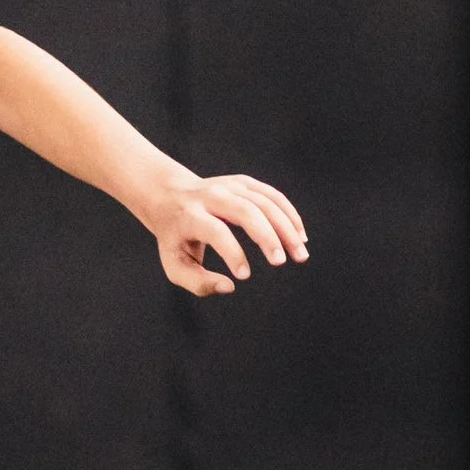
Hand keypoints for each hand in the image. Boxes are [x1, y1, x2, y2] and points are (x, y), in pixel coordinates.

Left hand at [148, 172, 308, 299]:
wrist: (169, 195)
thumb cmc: (175, 237)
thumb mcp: (174, 263)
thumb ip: (197, 282)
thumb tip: (228, 287)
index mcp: (190, 215)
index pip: (216, 231)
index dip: (232, 252)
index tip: (244, 275)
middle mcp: (211, 195)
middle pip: (245, 211)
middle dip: (266, 236)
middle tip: (281, 262)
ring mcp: (229, 185)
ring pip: (264, 202)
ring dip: (286, 228)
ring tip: (300, 254)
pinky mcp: (243, 182)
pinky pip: (272, 196)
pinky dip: (289, 215)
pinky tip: (300, 237)